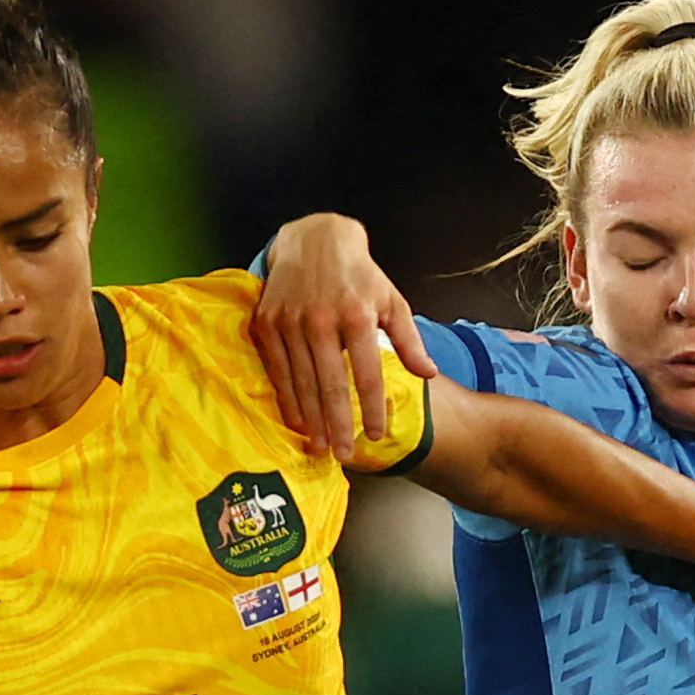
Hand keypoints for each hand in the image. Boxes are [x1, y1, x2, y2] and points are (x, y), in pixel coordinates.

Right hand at [247, 214, 439, 458]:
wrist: (314, 240)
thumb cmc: (359, 275)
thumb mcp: (391, 299)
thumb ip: (408, 339)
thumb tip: (427, 374)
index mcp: (358, 315)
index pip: (367, 373)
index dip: (372, 408)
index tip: (376, 434)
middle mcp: (322, 319)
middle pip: (332, 384)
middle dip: (339, 424)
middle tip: (344, 454)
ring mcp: (290, 322)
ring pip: (302, 382)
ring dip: (312, 419)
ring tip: (321, 446)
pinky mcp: (267, 323)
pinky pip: (277, 370)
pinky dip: (287, 398)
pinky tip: (297, 421)